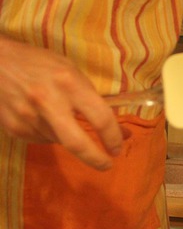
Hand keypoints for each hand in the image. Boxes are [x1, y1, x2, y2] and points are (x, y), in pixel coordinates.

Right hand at [0, 35, 122, 169]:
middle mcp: (47, 101)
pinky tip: (41, 116)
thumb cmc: (40, 64)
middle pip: (77, 143)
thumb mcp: (72, 73)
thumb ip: (94, 101)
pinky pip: (41, 139)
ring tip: (60, 116)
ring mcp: (27, 117)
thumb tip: (122, 131)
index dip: (113, 137)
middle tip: (106, 165)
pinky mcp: (14, 128)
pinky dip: (49, 133)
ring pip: (59, 141)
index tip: (117, 148)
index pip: (100, 118)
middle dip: (96, 159)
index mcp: (68, 83)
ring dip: (68, 137)